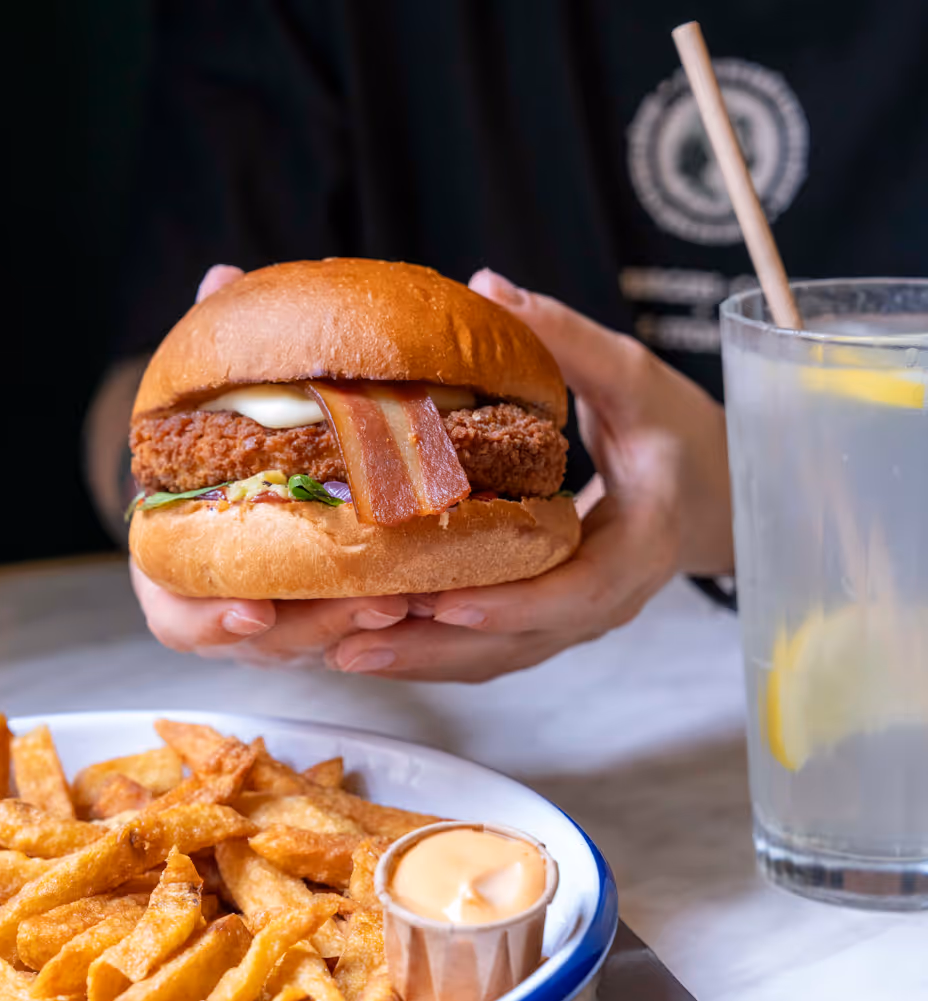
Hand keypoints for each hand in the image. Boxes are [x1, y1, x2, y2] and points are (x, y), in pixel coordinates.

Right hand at [130, 265, 409, 668]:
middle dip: (319, 627)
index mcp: (189, 557)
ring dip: (369, 625)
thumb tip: (221, 278)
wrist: (292, 453)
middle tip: (379, 600)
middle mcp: (240, 601)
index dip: (207, 619)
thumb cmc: (250, 426)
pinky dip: (399, 625)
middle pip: (266, 645)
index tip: (254, 608)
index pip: (178, 613)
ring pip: (326, 647)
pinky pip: (368, 636)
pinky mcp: (347, 616)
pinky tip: (435, 593)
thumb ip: (226, 342)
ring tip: (417, 595)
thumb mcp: (238, 384)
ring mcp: (294, 617)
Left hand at [327, 269, 732, 682]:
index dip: (515, 605)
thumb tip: (488, 286)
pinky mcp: (550, 622)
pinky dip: (435, 651)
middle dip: (438, 649)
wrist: (708, 494)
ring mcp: (576, 619)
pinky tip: (374, 642)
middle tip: (356, 644)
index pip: (580, 591)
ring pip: (498, 657)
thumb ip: (568, 339)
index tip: (447, 603)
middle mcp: (607, 599)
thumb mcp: (635, 378)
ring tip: (345, 652)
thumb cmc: (676, 436)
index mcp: (641, 545)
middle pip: (520, 642)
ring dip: (423, 660)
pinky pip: (491, 648)